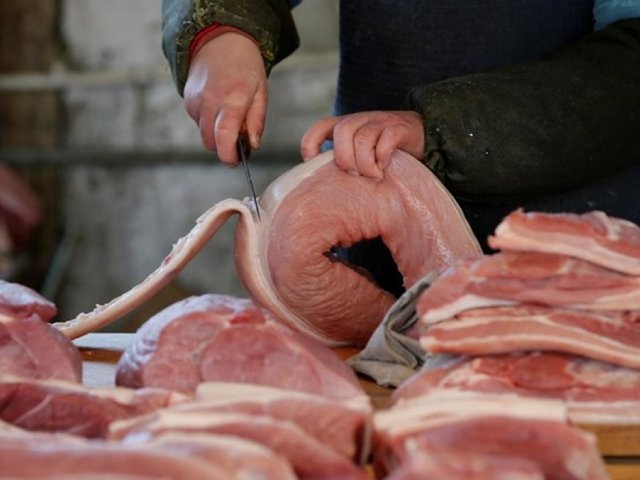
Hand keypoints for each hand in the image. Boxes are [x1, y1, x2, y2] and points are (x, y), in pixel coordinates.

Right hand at [183, 32, 267, 165]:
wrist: (220, 41)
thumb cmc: (245, 68)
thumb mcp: (261, 92)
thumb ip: (256, 122)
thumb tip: (252, 146)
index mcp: (233, 98)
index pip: (224, 135)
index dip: (228, 155)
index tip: (236, 161)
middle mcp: (210, 100)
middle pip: (211, 142)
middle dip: (224, 147)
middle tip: (239, 140)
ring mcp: (195, 101)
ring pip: (204, 134)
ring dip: (216, 134)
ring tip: (230, 117)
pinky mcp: (187, 101)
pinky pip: (198, 123)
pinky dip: (209, 123)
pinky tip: (218, 107)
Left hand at [300, 111, 424, 178]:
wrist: (424, 137)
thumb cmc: (385, 152)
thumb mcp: (360, 153)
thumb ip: (344, 161)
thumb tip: (323, 188)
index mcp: (348, 124)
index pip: (321, 126)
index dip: (311, 144)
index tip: (314, 163)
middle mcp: (362, 120)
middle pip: (343, 130)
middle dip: (345, 158)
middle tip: (355, 175)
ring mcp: (382, 122)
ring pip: (363, 137)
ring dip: (365, 163)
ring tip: (373, 176)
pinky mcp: (401, 129)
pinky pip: (386, 140)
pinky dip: (382, 157)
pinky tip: (385, 167)